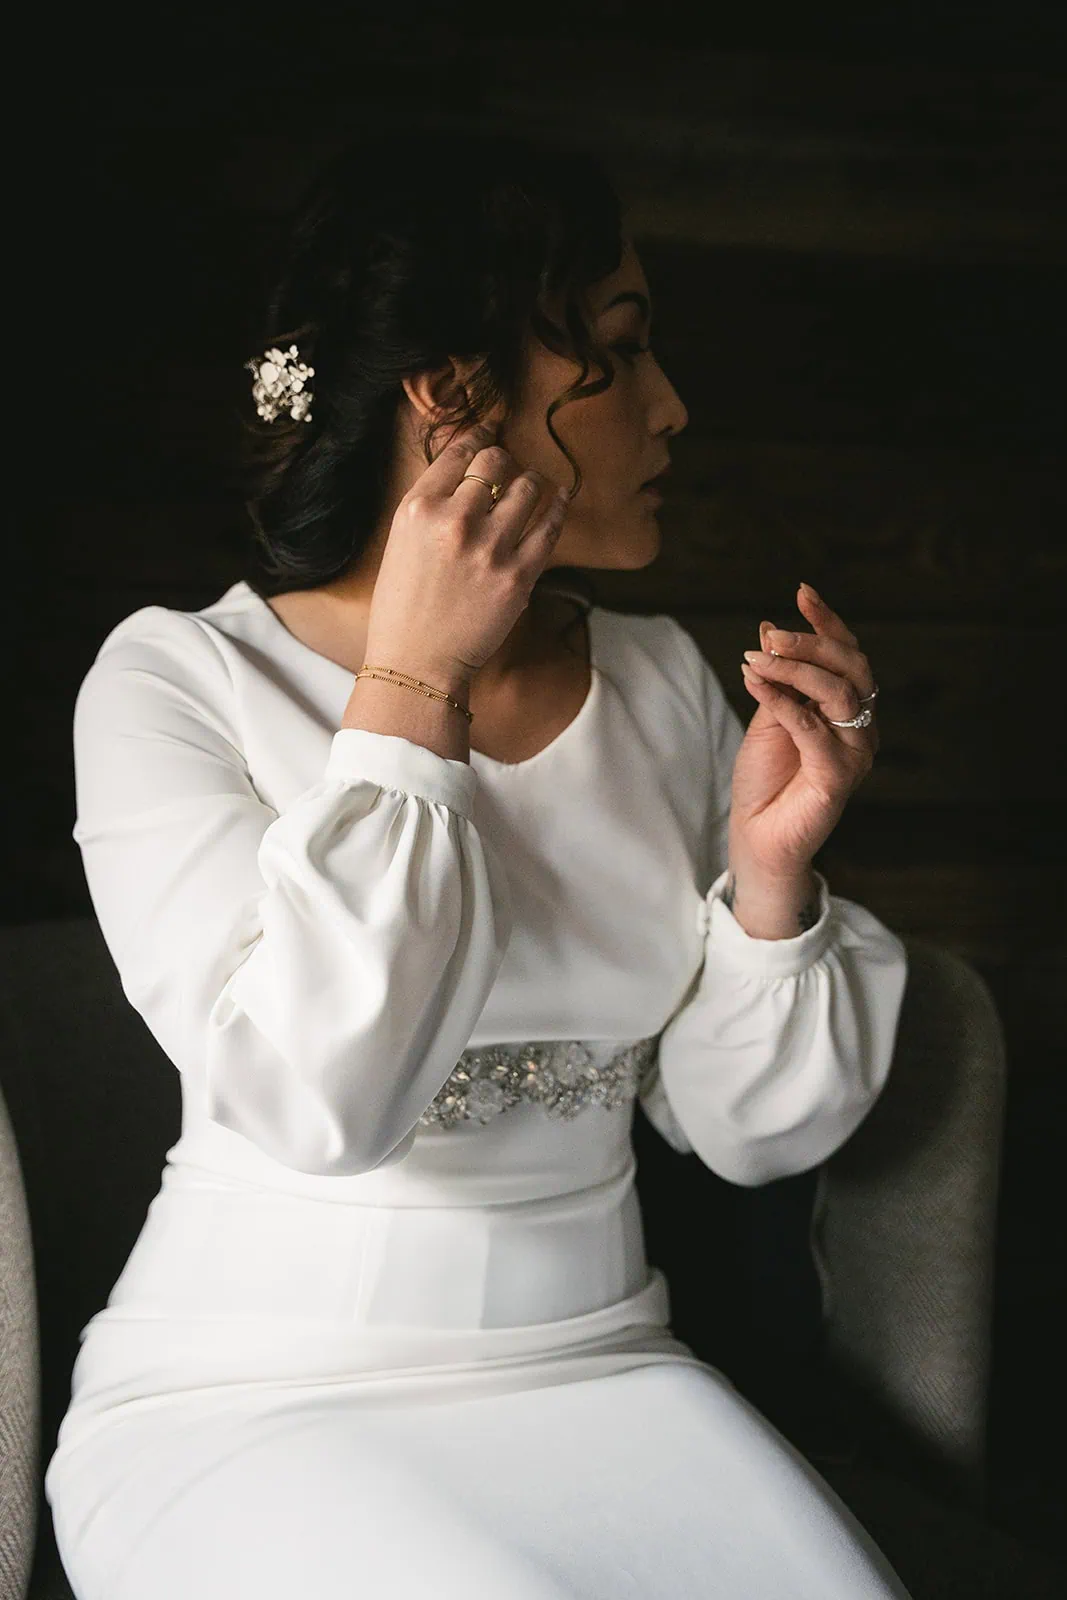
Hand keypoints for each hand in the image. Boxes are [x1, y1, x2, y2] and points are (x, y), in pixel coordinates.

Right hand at [364, 418, 568, 690]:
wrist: (416, 663)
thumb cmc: (403, 607)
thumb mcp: (401, 542)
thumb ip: (432, 504)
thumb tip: (471, 469)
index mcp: (417, 509)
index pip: (458, 451)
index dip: (479, 433)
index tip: (491, 430)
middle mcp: (454, 521)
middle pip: (495, 461)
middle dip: (504, 461)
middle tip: (507, 470)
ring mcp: (490, 549)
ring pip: (527, 487)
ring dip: (531, 483)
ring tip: (530, 488)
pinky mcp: (519, 576)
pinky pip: (550, 527)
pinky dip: (557, 507)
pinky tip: (560, 498)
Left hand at [730, 583, 878, 881]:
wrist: (758, 835)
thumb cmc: (766, 779)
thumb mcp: (767, 716)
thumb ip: (777, 679)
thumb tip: (770, 628)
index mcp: (848, 710)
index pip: (848, 656)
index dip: (828, 622)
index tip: (803, 593)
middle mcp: (861, 729)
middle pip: (852, 668)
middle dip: (811, 644)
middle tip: (772, 636)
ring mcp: (854, 754)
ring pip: (838, 693)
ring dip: (794, 669)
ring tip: (756, 660)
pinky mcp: (838, 777)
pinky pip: (813, 728)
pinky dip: (783, 702)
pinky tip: (755, 684)